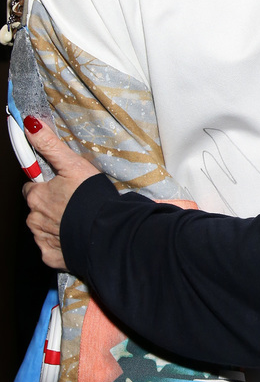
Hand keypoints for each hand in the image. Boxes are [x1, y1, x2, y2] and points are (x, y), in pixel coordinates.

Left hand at [22, 117, 99, 269]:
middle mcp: (34, 219)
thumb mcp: (72, 164)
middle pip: (37, 208)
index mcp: (37, 196)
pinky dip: (61, 241)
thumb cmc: (91, 199)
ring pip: (43, 227)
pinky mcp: (52, 256)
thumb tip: (31, 125)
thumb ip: (49, 144)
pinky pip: (51, 248)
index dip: (45, 184)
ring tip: (77, 216)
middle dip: (50, 204)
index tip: (58, 184)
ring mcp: (42, 239)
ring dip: (55, 222)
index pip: (31, 187)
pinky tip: (75, 234)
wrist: (106, 234)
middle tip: (72, 200)